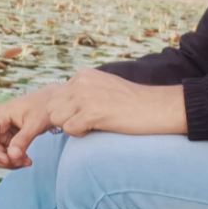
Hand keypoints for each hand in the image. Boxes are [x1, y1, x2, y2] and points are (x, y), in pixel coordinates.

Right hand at [0, 83, 61, 168]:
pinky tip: (26, 159)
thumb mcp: (35, 124)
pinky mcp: (7, 135)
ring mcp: (0, 129)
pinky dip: (14, 157)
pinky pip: (4, 151)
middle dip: (2, 159)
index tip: (9, 160)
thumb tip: (12, 157)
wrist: (53, 102)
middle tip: (21, 163)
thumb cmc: (44, 107)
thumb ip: (23, 140)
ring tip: (26, 162)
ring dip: (9, 161)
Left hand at [46, 68, 186, 136]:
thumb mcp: (104, 88)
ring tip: (91, 125)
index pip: (56, 97)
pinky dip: (80, 134)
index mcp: (83, 75)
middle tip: (85, 124)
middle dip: (64, 120)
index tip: (84, 116)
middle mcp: (81, 82)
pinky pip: (69, 129)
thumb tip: (62, 107)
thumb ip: (84, 92)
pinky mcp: (91, 112)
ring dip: (71, 126)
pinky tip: (98, 128)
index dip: (66, 111)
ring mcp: (85, 96)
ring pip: (57, 118)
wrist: (155, 107)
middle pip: (52, 107)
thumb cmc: (132, 103)